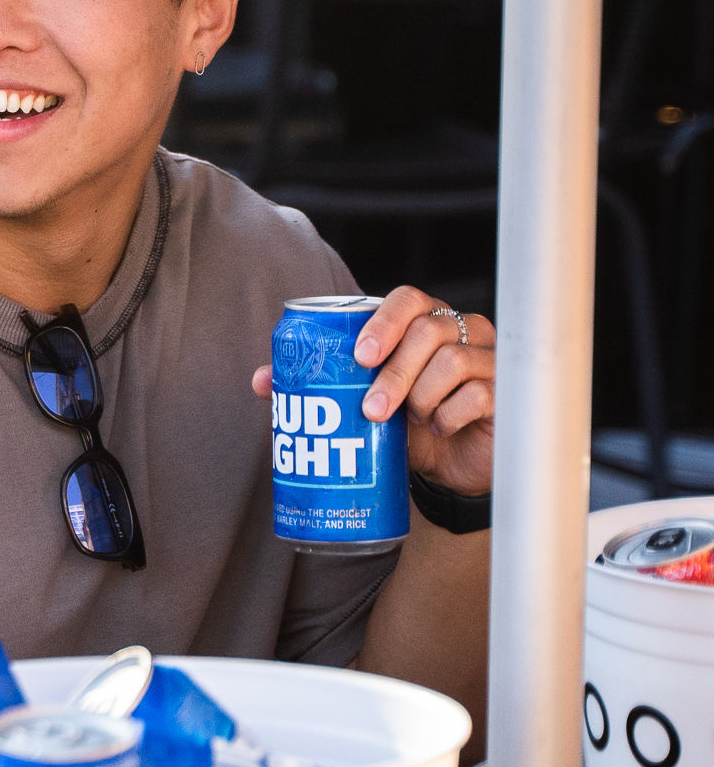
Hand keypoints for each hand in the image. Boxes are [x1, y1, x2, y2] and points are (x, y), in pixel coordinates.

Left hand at [250, 285, 493, 496]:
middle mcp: (461, 331)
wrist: (451, 467)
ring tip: (410, 421)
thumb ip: (315, 387)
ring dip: (422, 397)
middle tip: (371, 410)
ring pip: (454, 362)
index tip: (360, 356)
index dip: (384, 321)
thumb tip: (260, 380)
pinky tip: (440, 429)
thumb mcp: (359, 405)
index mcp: (423, 323)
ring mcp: (490, 358)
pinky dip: (450, 415)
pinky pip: (478, 394)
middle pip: (429, 331)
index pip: (408, 298)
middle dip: (395, 373)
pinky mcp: (507, 391)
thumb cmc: (406, 426)